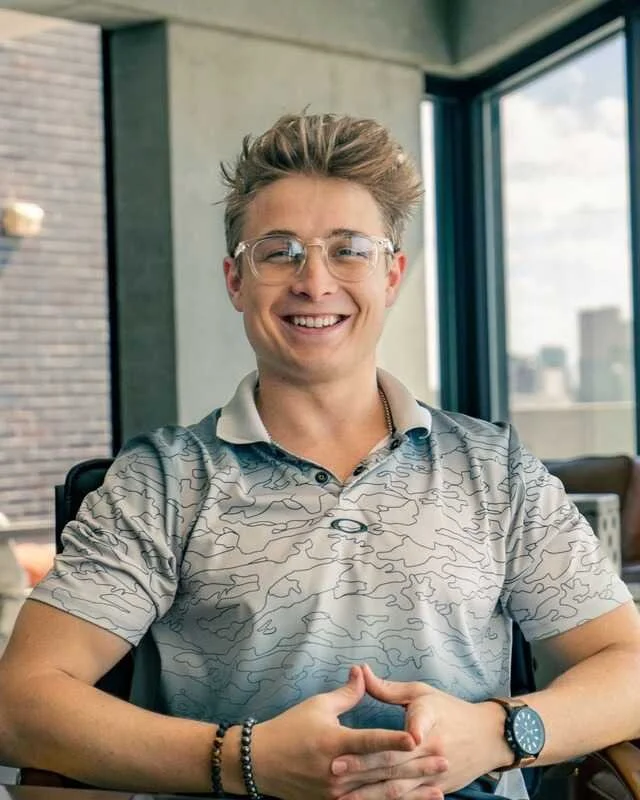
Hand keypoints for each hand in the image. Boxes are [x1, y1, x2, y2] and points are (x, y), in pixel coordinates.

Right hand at [251, 665, 424, 799]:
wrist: (259, 763)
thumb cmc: (289, 729)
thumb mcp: (318, 706)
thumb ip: (346, 693)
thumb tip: (363, 671)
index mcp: (334, 744)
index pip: (371, 742)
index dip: (395, 740)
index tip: (418, 737)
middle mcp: (338, 772)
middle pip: (382, 771)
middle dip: (416, 766)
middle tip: (443, 759)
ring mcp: (336, 794)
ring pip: (380, 795)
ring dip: (411, 792)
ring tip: (438, 788)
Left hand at [330, 664, 508, 797]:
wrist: (489, 736)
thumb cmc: (450, 709)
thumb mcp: (421, 693)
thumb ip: (388, 689)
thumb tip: (359, 671)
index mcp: (428, 719)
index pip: (406, 729)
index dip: (384, 740)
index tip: (362, 741)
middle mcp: (433, 749)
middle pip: (395, 761)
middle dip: (363, 767)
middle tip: (334, 768)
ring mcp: (436, 772)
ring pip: (399, 786)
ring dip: (371, 793)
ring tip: (344, 796)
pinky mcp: (438, 787)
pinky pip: (411, 798)